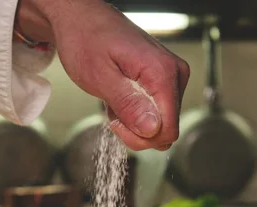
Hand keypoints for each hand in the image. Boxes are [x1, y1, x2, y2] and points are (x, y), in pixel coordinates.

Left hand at [16, 0, 189, 150]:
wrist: (82, 19)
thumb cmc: (86, 39)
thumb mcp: (100, 77)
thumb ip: (128, 105)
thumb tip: (152, 129)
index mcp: (162, 73)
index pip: (168, 130)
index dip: (140, 137)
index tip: (116, 124)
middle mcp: (174, 74)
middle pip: (165, 130)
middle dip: (135, 130)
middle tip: (111, 111)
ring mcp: (170, 77)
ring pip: (159, 123)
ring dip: (132, 120)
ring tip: (113, 99)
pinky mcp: (163, 79)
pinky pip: (154, 111)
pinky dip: (133, 111)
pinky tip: (119, 96)